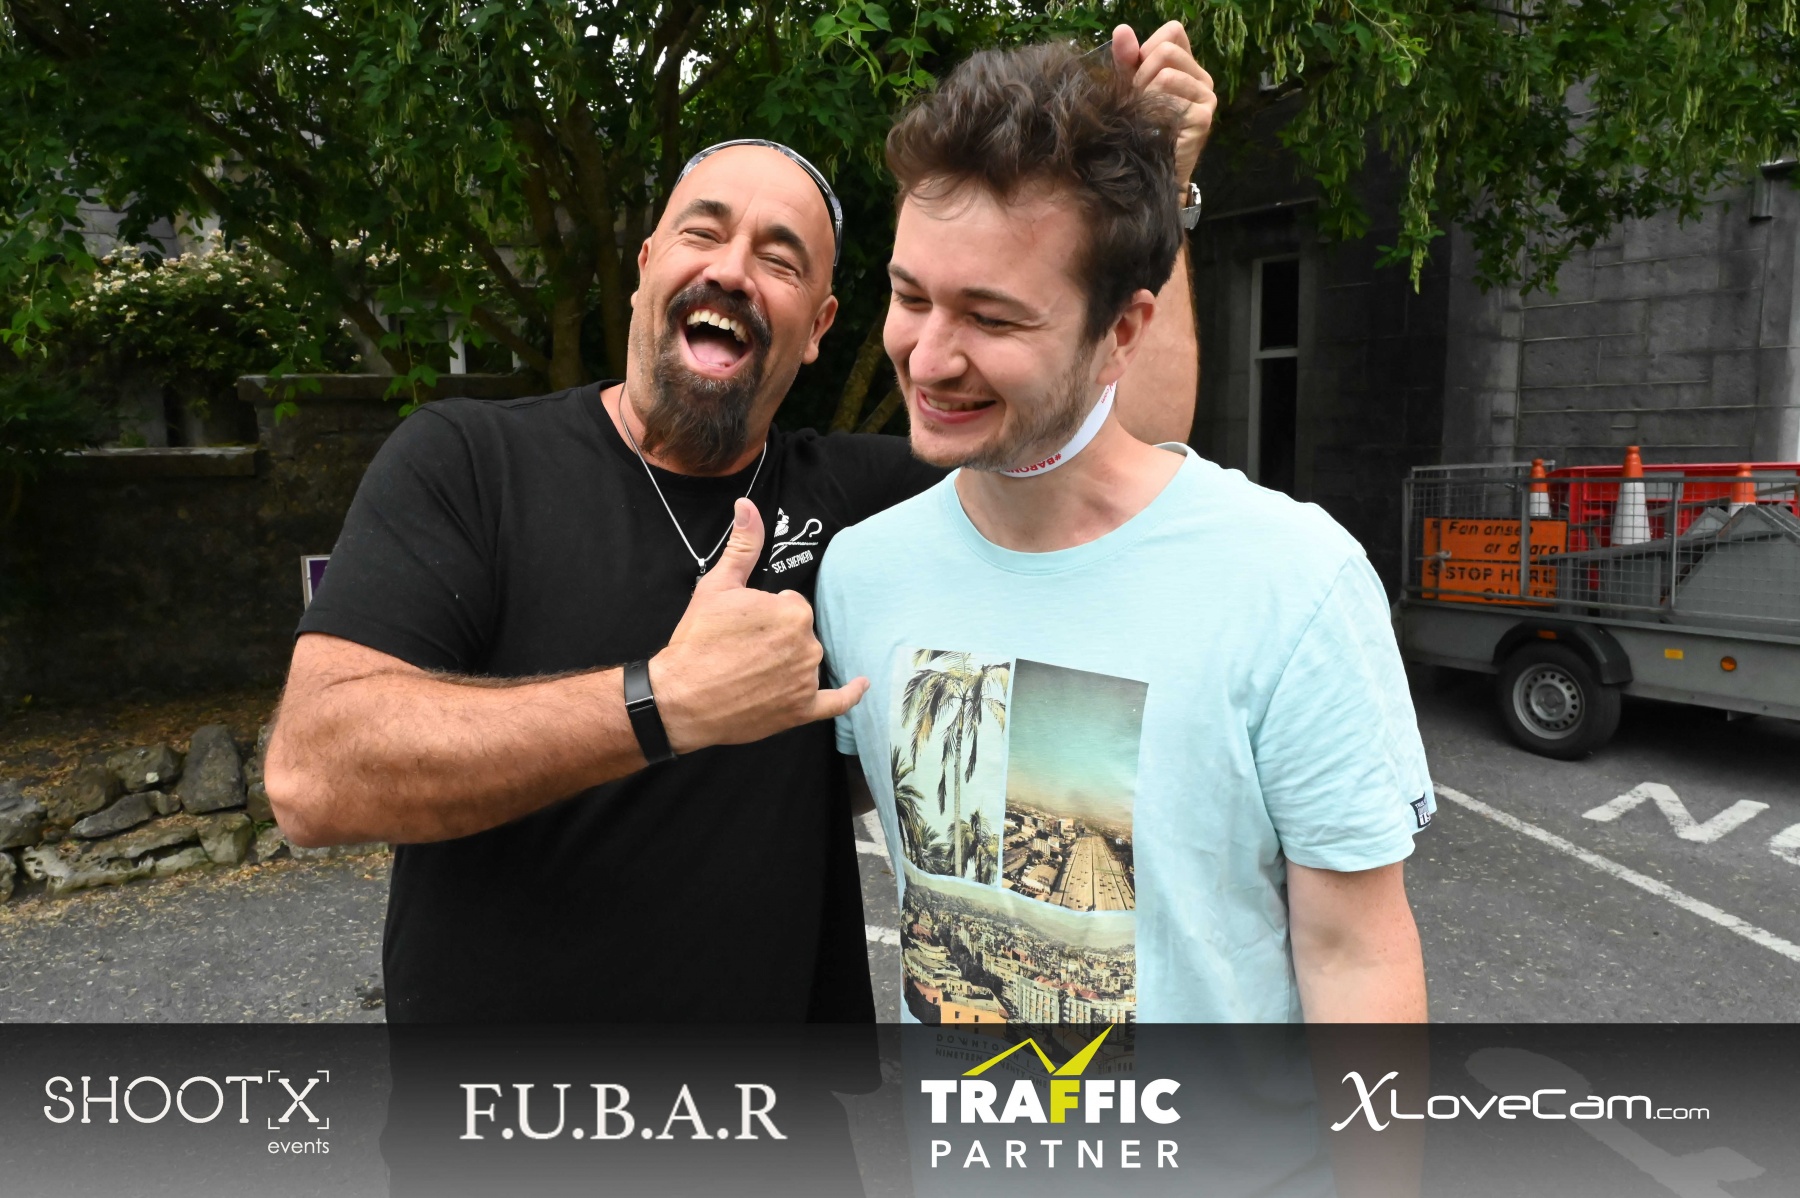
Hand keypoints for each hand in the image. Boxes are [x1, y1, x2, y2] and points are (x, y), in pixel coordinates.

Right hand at [650, 498, 868, 752]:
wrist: (680, 699)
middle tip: (740, 649)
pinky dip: (850, 693)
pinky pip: (836, 700)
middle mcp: (808, 645)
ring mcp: (806, 680)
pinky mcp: (802, 710)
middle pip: (800, 632)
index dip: (765, 613)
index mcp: (794, 611)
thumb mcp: (717, 586)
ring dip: (788, 663)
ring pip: (807, 662)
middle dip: (775, 637)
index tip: (742, 625)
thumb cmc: (697, 640)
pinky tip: (861, 684)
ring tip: (751, 672)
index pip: (791, 605)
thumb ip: (742, 545)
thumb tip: (747, 505)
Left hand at [1112, 21, 1215, 181]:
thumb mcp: (1130, 88)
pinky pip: (1170, 95)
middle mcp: (1203, 79)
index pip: (1173, 32)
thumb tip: (1121, 30)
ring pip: (1167, 73)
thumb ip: (1126, 60)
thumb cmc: (1140, 130)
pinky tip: (1152, 126)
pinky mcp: (1203, 117)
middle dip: (1142, 74)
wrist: (1150, 173)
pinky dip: (1152, 108)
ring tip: (1144, 115)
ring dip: (1145, 94)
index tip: (1138, 76)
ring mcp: (1206, 98)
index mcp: (1188, 68)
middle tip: (1138, 101)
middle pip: (1167, 51)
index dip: (1147, 49)